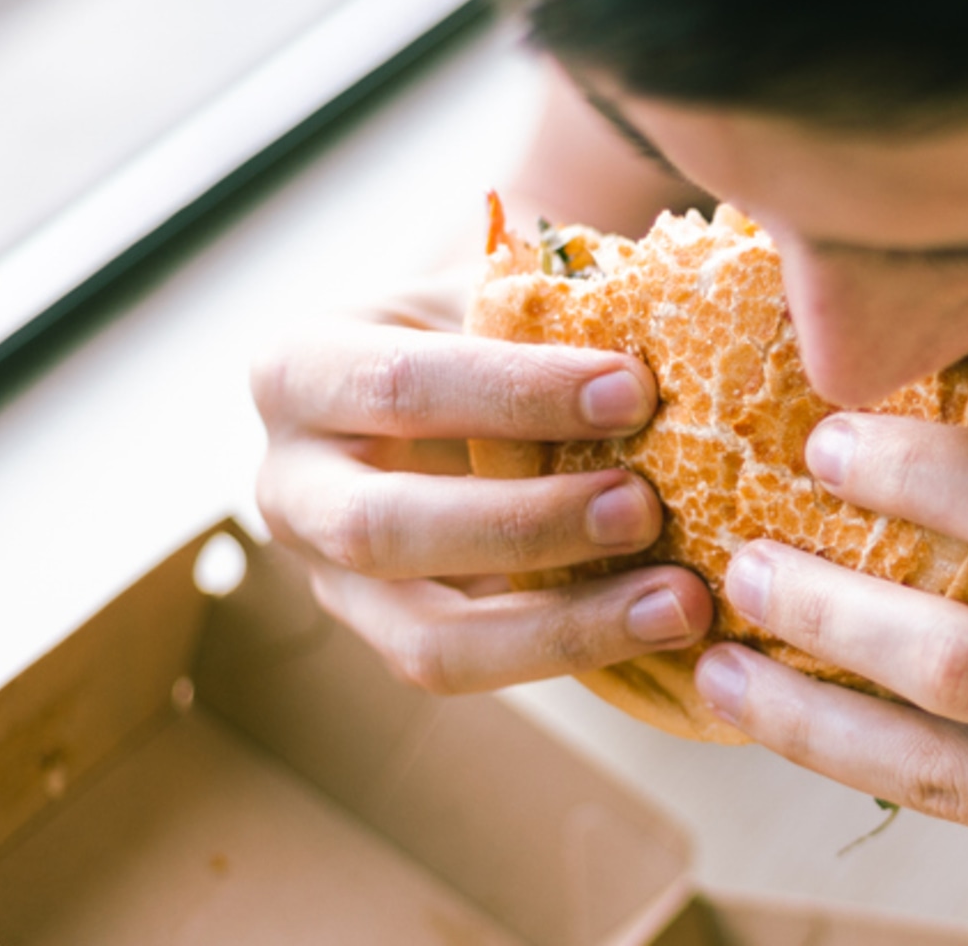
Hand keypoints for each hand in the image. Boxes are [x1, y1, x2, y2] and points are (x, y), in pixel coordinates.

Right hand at [248, 272, 711, 692]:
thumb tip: (670, 328)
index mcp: (301, 370)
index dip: (516, 393)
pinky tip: (659, 629)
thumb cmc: (477, 327)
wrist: (442, 392)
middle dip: (526, 523)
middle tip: (645, 508)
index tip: (633, 390)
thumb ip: (548, 312)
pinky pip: (474, 671)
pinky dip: (572, 655)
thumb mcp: (489, 296)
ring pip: (425, 640)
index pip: (400, 384)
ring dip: (560, 627)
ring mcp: (331, 580)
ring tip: (677, 602)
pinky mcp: (390, 639)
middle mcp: (289, 484)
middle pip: (385, 528)